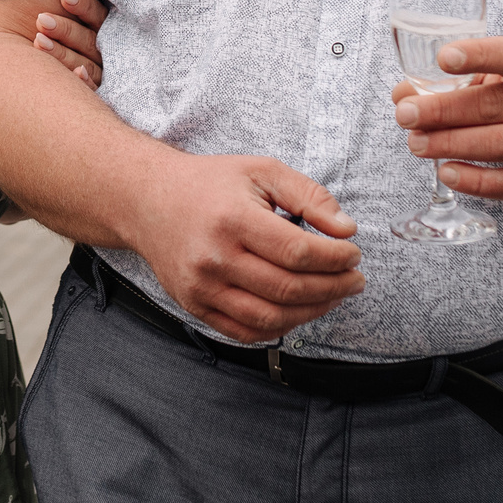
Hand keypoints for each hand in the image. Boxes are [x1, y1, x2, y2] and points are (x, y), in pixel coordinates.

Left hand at [29, 0, 111, 88]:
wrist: (71, 94)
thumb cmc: (60, 45)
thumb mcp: (72, 25)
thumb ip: (68, 7)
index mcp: (103, 33)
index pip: (97, 16)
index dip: (83, 6)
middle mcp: (104, 53)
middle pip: (89, 40)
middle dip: (65, 29)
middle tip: (41, 19)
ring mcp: (101, 75)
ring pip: (86, 64)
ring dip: (64, 53)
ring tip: (39, 41)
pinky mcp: (96, 96)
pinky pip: (94, 90)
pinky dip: (86, 82)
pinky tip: (78, 73)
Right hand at [125, 154, 362, 343]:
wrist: (148, 200)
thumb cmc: (209, 184)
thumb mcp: (262, 171)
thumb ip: (309, 195)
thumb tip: (346, 230)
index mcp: (233, 219)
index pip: (298, 252)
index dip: (336, 259)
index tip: (353, 254)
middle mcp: (214, 258)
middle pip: (288, 288)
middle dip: (334, 287)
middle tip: (354, 279)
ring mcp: (201, 287)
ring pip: (270, 318)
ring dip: (313, 312)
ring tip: (333, 296)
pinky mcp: (194, 306)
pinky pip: (245, 332)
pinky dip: (279, 328)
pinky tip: (299, 310)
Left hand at [392, 35, 502, 201]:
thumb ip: (458, 78)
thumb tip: (402, 94)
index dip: (479, 55)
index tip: (442, 58)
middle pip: (497, 105)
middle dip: (444, 110)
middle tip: (405, 115)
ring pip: (502, 144)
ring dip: (452, 144)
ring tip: (415, 143)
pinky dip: (477, 181)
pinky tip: (446, 172)